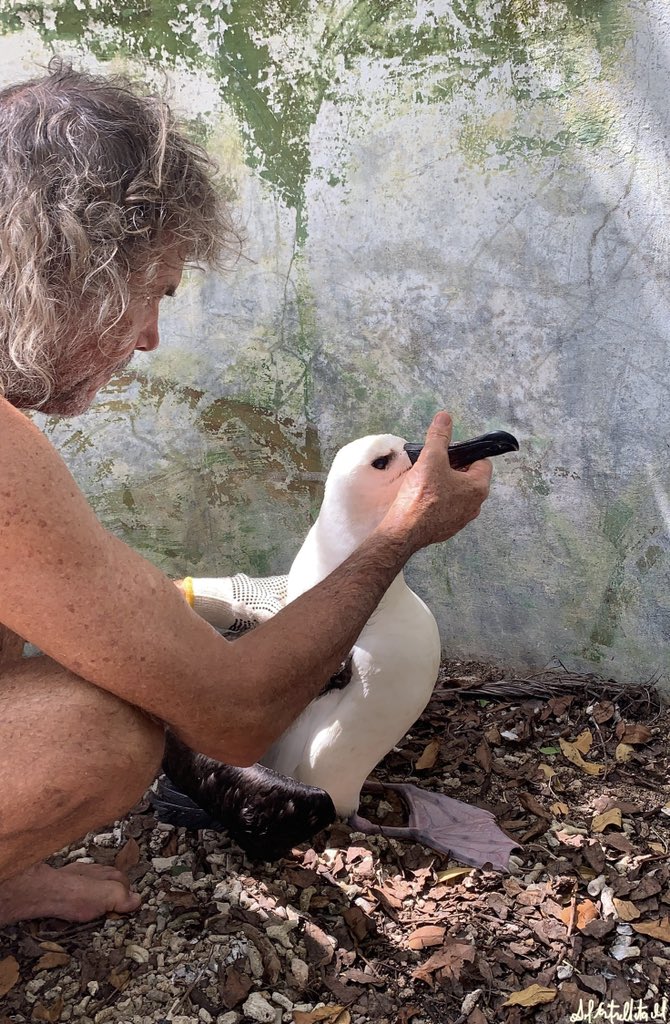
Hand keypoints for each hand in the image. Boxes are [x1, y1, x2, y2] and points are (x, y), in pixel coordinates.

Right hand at [379, 411, 492, 552]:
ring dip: (445, 485)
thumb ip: (439, 436)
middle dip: (454, 469)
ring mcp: (462, 520)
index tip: (447, 453)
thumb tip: (444, 417)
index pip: (482, 462)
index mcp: (478, 487)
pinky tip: (421, 498)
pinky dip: (438, 501)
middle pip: (469, 478)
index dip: (465, 453)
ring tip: (426, 481)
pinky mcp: (447, 529)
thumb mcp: (431, 458)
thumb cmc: (422, 494)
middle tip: (434, 465)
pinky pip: (446, 509)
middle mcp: (475, 505)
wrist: (404, 530)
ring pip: (457, 494)